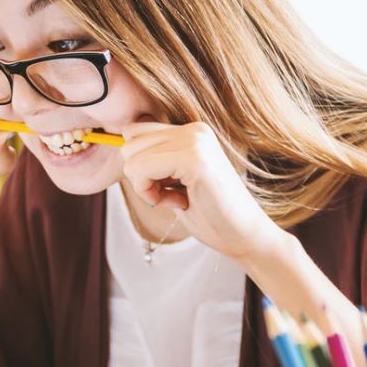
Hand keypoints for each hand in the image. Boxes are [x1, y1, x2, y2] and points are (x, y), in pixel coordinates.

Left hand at [119, 118, 284, 262]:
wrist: (244, 236)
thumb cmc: (211, 215)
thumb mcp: (176, 181)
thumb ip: (156, 161)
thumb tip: (121, 148)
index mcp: (192, 131)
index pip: (135, 132)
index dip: (140, 165)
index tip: (165, 186)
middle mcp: (194, 130)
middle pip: (129, 142)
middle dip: (140, 176)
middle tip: (170, 195)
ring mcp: (196, 141)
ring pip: (132, 157)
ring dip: (145, 186)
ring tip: (177, 198)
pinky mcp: (195, 159)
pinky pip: (142, 169)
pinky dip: (150, 193)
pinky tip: (178, 202)